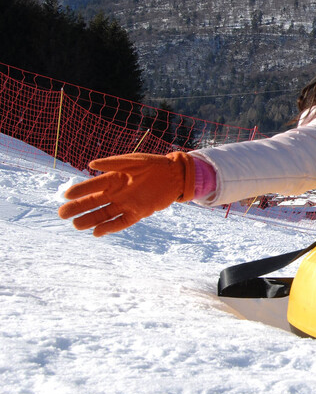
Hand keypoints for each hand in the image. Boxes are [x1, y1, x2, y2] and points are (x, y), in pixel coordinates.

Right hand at [58, 152, 195, 236]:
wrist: (175, 175)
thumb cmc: (153, 164)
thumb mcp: (134, 160)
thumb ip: (113, 162)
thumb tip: (91, 164)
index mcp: (114, 178)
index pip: (92, 186)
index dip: (79, 191)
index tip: (66, 195)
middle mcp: (117, 192)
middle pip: (94, 202)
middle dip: (78, 208)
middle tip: (62, 214)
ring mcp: (127, 203)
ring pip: (104, 214)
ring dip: (91, 220)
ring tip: (76, 225)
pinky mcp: (138, 212)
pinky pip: (122, 222)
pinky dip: (110, 227)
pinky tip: (97, 233)